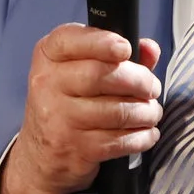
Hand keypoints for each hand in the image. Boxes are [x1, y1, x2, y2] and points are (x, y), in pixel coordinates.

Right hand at [0, 26, 164, 193]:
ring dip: (145, 112)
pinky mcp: (75, 148)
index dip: (102, 42)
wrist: (40, 153)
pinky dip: (141, 137)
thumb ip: (116, 54)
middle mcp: (47, 84)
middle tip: (152, 88)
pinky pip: (118, 140)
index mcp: (48, 56)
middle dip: (139, 81)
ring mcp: (59, 118)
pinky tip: (147, 133)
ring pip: (116, 111)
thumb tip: (150, 49)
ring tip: (152, 112)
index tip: (126, 49)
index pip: (70, 40)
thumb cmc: (68, 102)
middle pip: (100, 75)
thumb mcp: (81, 69)